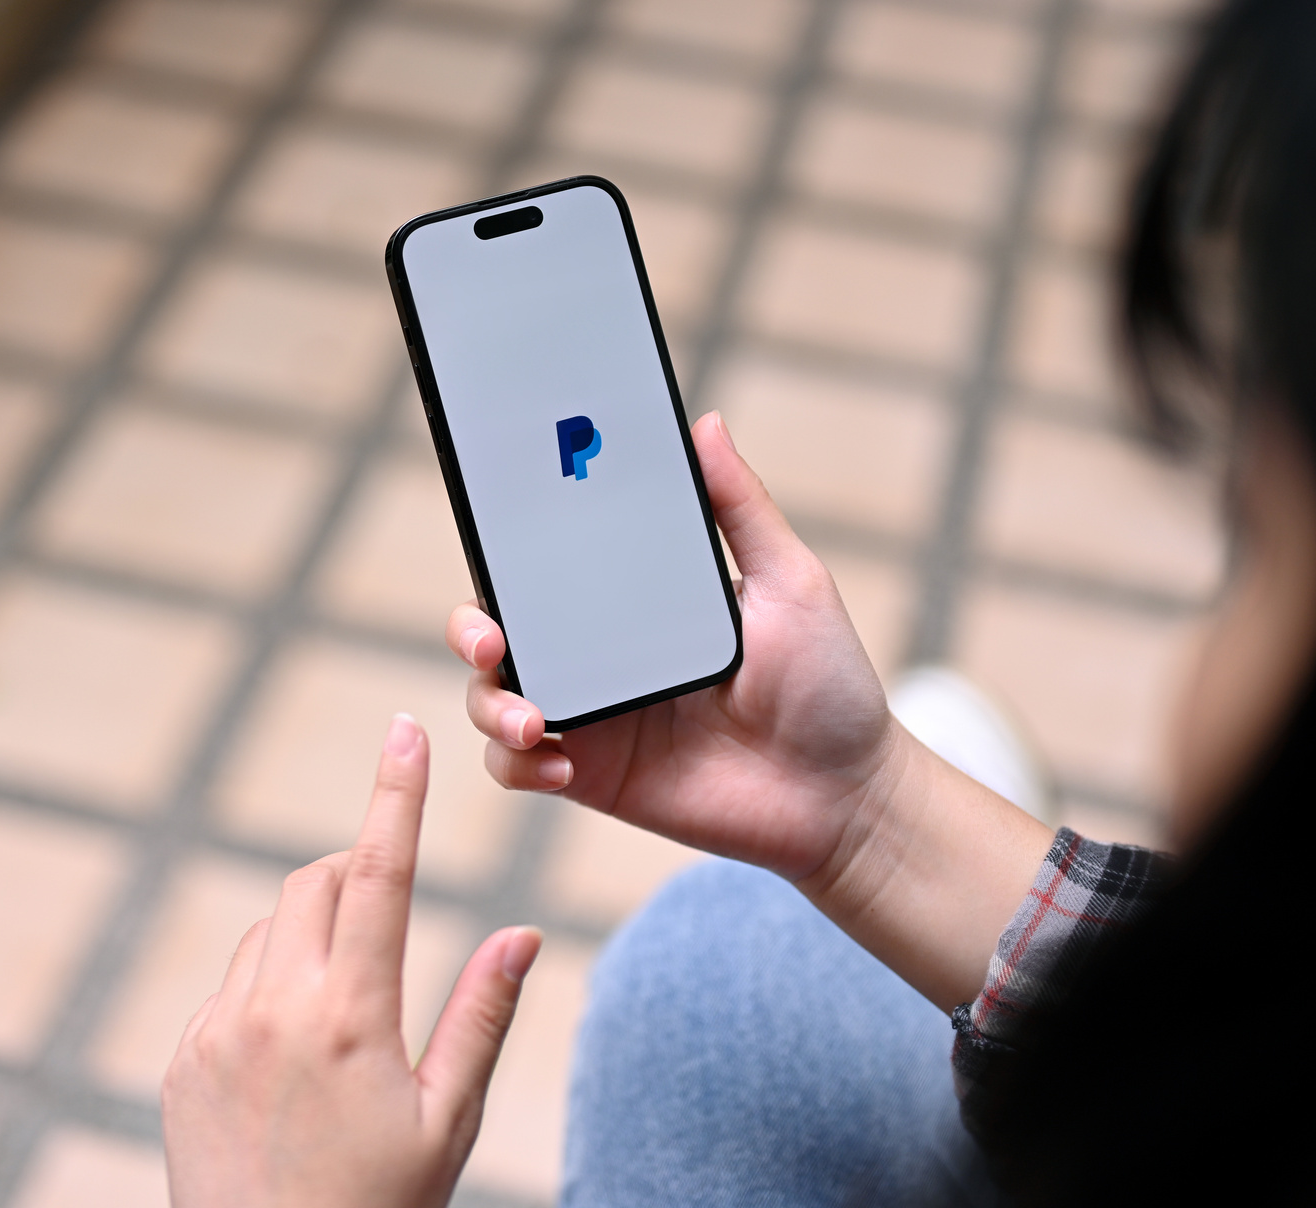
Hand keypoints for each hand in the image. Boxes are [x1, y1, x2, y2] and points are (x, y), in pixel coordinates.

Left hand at [161, 713, 543, 1207]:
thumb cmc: (376, 1207)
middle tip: (389, 910)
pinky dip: (269, 987)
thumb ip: (482, 1017)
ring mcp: (217, 1030)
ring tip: (348, 1013)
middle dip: (355, 872)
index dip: (396, 793)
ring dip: (312, 933)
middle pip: (314, 884)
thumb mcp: (447, 1120)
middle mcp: (273, 1009)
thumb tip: (523, 933)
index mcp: (350, 1018)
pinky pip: (231, 986)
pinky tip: (296, 1057)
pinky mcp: (183, 1056)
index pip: (379, 873)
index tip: (404, 729)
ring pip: (269, 931)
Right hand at [452, 410, 893, 881]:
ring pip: (492, 699)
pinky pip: (518, 768)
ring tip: (531, 719)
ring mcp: (592, 716)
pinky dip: (518, 764)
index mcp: (634, 602)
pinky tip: (560, 760)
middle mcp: (599, 654)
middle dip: (470, 629)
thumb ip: (740, 507)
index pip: (549, 566)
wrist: (845, 794)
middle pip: (499, 629)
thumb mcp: (789, 583)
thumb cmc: (828, 687)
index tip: (492, 529)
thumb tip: (703, 425)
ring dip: (489, 703)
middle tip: (489, 640)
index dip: (507, 550)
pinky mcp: (592, 775)